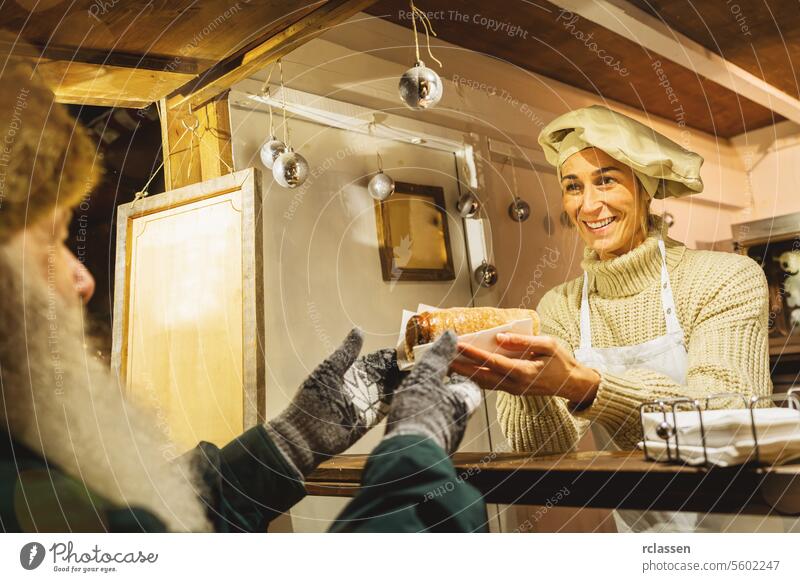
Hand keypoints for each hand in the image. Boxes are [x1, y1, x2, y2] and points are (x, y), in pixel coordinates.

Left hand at [449, 332, 599, 405]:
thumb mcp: (548, 345)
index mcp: (523, 372)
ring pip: (482, 382)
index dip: (474, 354)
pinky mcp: (510, 390)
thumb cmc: (561, 362)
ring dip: (464, 372)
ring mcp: (511, 389)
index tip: (458, 345)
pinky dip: (474, 376)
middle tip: (441, 357)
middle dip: (460, 366)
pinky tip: (463, 369)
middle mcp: (514, 384)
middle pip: (481, 375)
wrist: (572, 384)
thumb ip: (524, 341)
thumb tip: (500, 336)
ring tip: (447, 362)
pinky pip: (488, 383)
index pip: (492, 362)